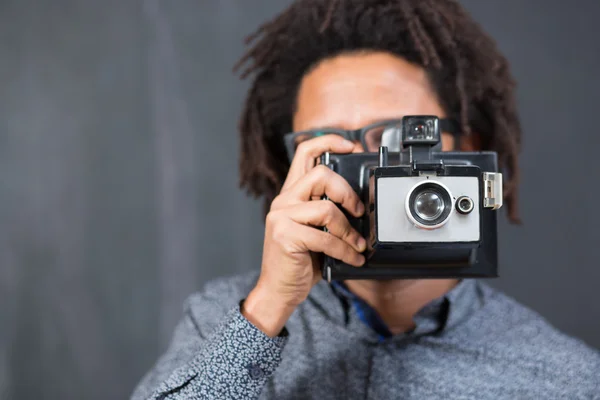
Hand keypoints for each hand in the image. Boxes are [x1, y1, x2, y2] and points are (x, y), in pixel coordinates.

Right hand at [243, 135, 365, 336]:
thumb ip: (327, 212)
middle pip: (321, 175)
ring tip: (358, 245)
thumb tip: (360, 207)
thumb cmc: (299, 261)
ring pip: (326, 209)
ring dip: (349, 231)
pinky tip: (353, 258)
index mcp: (291, 194)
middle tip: (359, 211)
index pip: (305, 152)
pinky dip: (345, 250)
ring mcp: (281, 217)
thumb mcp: (314, 230)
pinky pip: (326, 238)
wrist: (278, 291)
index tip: (351, 145)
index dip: (329, 141)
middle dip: (348, 193)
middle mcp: (283, 201)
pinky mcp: (285, 236)